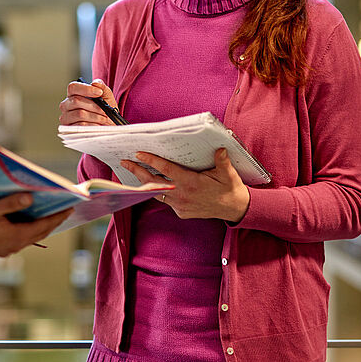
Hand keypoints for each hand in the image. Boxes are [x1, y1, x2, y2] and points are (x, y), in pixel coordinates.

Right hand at [0, 194, 71, 256]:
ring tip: (48, 216)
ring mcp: (5, 249)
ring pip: (29, 237)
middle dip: (53, 222)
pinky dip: (27, 230)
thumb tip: (31, 198)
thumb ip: (12, 203)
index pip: (44, 226)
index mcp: (15, 236)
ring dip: (40, 227)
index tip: (70, 208)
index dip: (57, 216)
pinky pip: (18, 239)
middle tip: (64, 211)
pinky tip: (25, 223)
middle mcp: (13, 246)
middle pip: (40, 233)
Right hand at [59, 79, 118, 125]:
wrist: (107, 126)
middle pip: (76, 101)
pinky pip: (80, 126)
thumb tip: (95, 83)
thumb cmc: (104, 110)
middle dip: (93, 106)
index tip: (99, 92)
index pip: (73, 87)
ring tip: (103, 118)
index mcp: (73, 94)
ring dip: (95, 116)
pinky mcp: (69, 129)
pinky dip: (92, 125)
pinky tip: (98, 125)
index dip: (86, 89)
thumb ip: (102, 87)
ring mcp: (66, 117)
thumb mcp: (106, 96)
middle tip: (104, 110)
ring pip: (79, 114)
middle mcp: (66, 105)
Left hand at [121, 148, 250, 222]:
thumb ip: (221, 161)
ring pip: (157, 192)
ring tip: (132, 171)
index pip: (166, 170)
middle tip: (125, 162)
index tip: (139, 154)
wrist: (235, 210)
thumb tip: (219, 149)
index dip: (151, 161)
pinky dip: (157, 191)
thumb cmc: (230, 188)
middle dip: (137, 171)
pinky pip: (166, 200)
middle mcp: (183, 195)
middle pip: (154, 182)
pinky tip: (151, 184)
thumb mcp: (228, 173)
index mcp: (192, 183)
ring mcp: (180, 206)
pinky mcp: (181, 212)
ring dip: (144, 182)